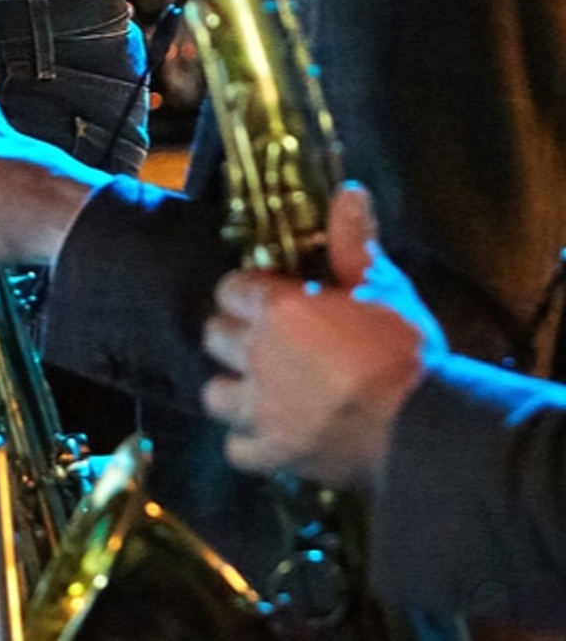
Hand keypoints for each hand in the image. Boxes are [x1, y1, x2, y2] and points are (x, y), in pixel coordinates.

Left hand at [202, 183, 441, 488]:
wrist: (430, 427)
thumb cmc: (408, 352)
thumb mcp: (385, 290)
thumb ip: (355, 244)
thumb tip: (348, 191)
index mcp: (278, 310)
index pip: (230, 289)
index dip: (249, 294)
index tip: (271, 303)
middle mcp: (256, 354)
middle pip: (214, 337)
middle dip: (234, 339)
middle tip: (267, 347)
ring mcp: (259, 407)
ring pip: (214, 394)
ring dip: (235, 393)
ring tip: (263, 394)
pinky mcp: (272, 452)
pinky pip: (236, 449)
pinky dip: (251, 445)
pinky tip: (272, 439)